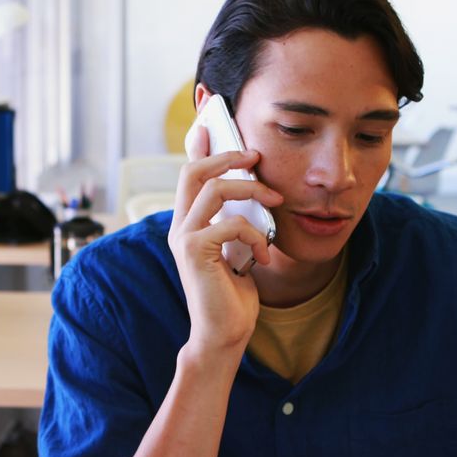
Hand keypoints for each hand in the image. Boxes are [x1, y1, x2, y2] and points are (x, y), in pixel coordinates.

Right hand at [169, 121, 283, 366]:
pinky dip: (256, 235)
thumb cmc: (233, 296)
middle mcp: (180, 226)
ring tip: (276, 203)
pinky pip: (231, 224)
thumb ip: (235, 222)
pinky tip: (264, 257)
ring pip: (215, 189)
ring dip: (252, 191)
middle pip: (195, 171)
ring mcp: (184, 238)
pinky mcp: (195, 252)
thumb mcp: (237, 250)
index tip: (211, 122)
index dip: (198, 146)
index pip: (189, 173)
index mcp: (188, 223)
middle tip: (255, 156)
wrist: (225, 334)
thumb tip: (254, 193)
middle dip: (227, 156)